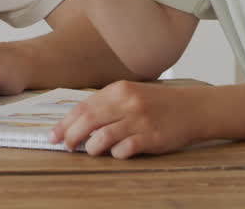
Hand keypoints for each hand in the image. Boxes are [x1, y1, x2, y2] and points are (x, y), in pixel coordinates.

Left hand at [51, 81, 196, 158]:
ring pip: (102, 137)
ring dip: (91, 147)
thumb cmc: (156, 104)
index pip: (82, 107)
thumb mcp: (129, 95)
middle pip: (88, 121)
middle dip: (71, 136)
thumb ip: (105, 105)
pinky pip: (124, 149)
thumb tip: (75, 122)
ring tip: (91, 150)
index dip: (64, 123)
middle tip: (65, 147)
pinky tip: (117, 153)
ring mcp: (140, 120)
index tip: (53, 136)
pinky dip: (115, 154)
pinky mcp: (151, 138)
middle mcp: (127, 102)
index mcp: (118, 90)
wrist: (191, 108)